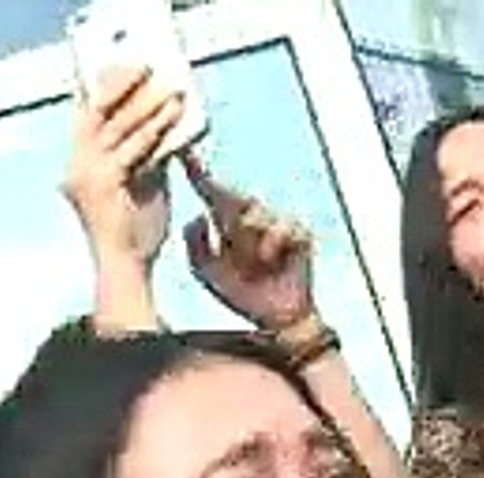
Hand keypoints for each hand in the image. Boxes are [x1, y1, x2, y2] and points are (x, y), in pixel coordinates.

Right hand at [62, 66, 181, 271]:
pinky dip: (156, 126)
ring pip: (117, 125)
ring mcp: (87, 174)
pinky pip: (134, 146)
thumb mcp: (141, 187)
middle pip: (96, 111)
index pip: (87, 117)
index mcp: (79, 167)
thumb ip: (146, 159)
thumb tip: (164, 131)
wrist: (126, 269)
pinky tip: (174, 113)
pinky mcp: (104, 183)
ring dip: (147, 102)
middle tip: (148, 67)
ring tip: (171, 88)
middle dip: (122, 85)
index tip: (127, 69)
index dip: (105, 89)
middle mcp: (76, 166)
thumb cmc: (135, 235)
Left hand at [182, 157, 313, 330]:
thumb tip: (196, 217)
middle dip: (232, 224)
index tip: (184, 155)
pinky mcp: (299, 233)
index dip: (197, 173)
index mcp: (229, 224)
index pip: (211, 192)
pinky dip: (273, 246)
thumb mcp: (206, 271)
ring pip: (257, 216)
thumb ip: (194, 244)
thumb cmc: (241, 292)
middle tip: (235, 250)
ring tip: (255, 267)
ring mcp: (277, 223)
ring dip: (251, 245)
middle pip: (236, 200)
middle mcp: (252, 217)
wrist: (276, 317)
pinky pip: (283, 228)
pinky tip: (272, 262)